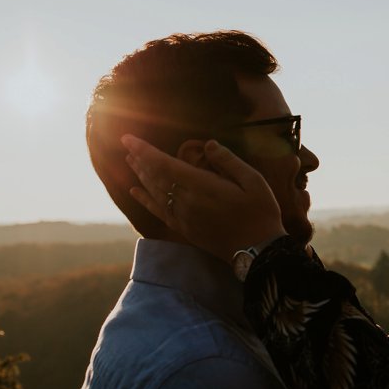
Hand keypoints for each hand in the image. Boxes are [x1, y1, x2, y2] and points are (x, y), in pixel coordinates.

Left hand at [121, 135, 286, 261]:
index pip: (165, 164)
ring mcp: (183, 216)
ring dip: (141, 175)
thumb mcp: (253, 181)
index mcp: (202, 186)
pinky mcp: (184, 228)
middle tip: (127, 145)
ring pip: (155, 192)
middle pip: (155, 177)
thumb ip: (229, 161)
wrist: (258, 250)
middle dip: (140, 160)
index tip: (128, 138)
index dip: (145, 151)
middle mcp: (186, 201)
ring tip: (130, 161)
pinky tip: (135, 191)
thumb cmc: (260, 213)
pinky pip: (159, 211)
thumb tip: (209, 144)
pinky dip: (145, 200)